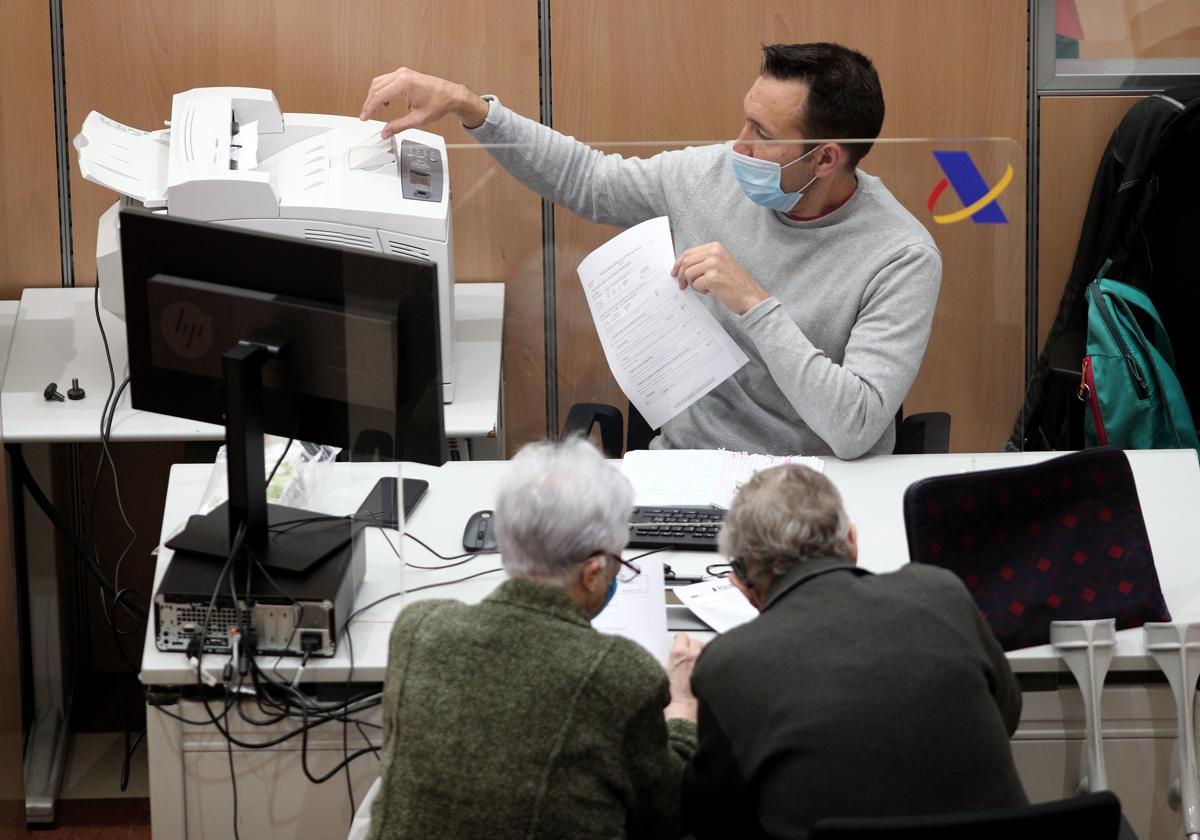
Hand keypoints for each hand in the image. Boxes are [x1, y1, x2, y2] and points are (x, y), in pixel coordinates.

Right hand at [359, 67, 489, 137]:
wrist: (451, 95)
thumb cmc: (439, 103)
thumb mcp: (417, 119)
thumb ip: (398, 126)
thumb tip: (386, 132)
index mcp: (405, 84)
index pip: (379, 96)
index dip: (369, 108)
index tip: (364, 117)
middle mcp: (402, 75)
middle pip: (376, 87)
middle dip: (369, 102)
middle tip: (366, 116)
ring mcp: (403, 72)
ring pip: (380, 82)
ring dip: (375, 96)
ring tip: (374, 111)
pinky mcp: (405, 74)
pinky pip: (387, 81)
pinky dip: (382, 91)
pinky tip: (385, 102)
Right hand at [664, 633, 703, 721]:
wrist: (684, 705)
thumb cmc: (673, 693)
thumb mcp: (664, 671)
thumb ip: (670, 658)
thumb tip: (674, 653)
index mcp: (679, 652)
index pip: (682, 636)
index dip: (680, 641)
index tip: (680, 643)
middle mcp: (693, 654)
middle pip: (694, 641)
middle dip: (690, 647)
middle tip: (687, 655)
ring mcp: (703, 660)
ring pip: (704, 648)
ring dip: (700, 653)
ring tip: (696, 662)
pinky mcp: (711, 668)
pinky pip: (711, 658)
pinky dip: (708, 661)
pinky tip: (704, 668)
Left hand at [670, 242, 768, 315]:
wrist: (749, 296)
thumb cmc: (733, 283)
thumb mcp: (719, 265)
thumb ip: (702, 261)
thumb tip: (681, 266)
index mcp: (715, 247)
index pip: (688, 252)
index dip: (679, 264)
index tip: (675, 272)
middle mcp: (714, 252)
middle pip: (685, 262)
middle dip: (681, 275)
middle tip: (682, 286)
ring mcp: (714, 264)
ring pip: (688, 273)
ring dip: (692, 284)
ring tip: (704, 288)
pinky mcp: (713, 277)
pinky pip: (695, 284)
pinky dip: (700, 290)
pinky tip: (710, 291)